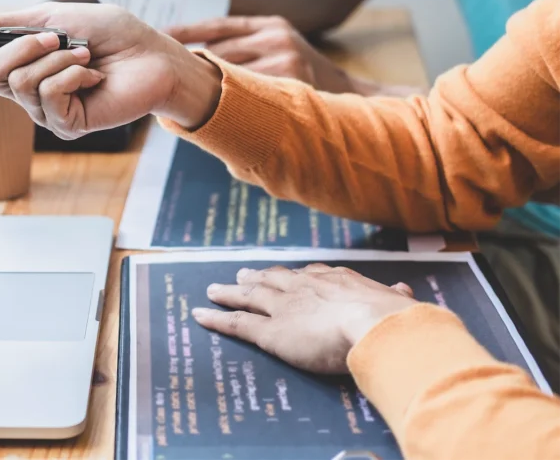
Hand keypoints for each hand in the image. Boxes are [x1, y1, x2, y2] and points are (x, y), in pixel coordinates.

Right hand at [0, 3, 222, 138]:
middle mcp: (27, 91)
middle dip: (18, 48)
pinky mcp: (66, 126)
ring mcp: (45, 111)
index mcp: (20, 64)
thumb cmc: (111, 34)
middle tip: (55, 38)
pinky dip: (71, 75)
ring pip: (18, 83)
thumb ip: (5, 23)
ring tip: (84, 55)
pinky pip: (48, 96)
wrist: (153, 54)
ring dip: (54, 58)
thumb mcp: (53, 16)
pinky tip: (93, 76)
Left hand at [167, 15, 358, 92]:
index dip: (187, 30)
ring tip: (177, 91)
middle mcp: (277, 36)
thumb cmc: (301, 75)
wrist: (347, 94)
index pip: (218, 24)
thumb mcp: (278, 46)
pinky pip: (246, 92)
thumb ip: (244, 46)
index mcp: (270, 23)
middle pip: (219, 49)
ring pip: (229, 71)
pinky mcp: (290, 83)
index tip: (159, 35)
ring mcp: (286, 59)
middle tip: (160, 69)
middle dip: (191, 63)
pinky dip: (226, 100)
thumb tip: (194, 56)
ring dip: (204, 84)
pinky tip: (208, 108)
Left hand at [192, 264, 416, 373]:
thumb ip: (397, 298)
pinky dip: (215, 319)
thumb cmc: (394, 319)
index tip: (288, 274)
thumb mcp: (399, 304)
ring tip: (215, 289)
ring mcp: (284, 307)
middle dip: (257, 277)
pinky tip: (199, 315)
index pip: (311, 276)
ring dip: (230, 291)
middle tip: (242, 273)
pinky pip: (236, 323)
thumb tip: (405, 294)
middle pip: (274, 280)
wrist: (376, 325)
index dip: (296, 276)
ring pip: (249, 296)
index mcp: (336, 281)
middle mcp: (304, 288)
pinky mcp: (270, 331)